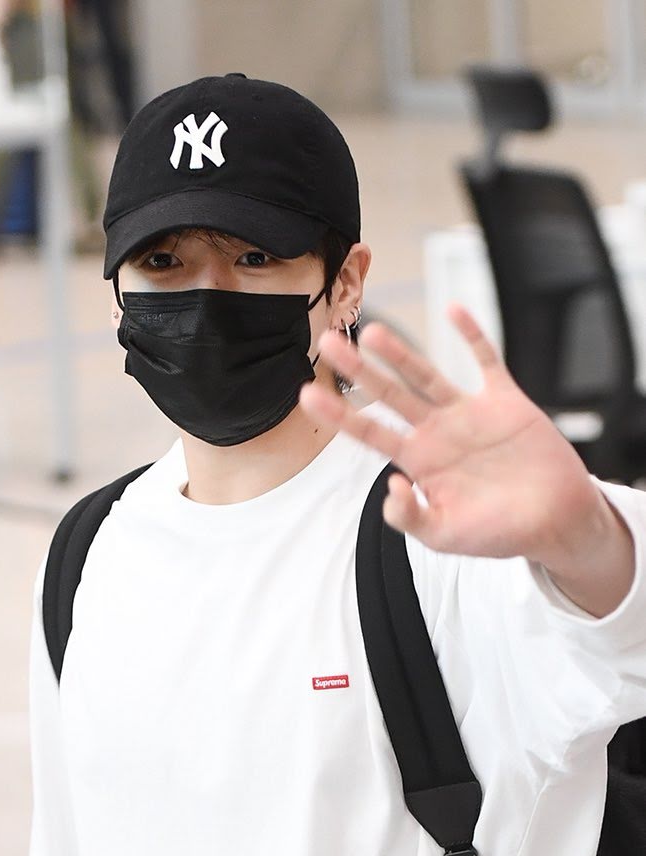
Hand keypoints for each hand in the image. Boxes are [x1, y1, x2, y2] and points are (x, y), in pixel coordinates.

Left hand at [299, 304, 625, 582]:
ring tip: (371, 331)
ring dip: (400, 353)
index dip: (340, 414)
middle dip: (359, 371)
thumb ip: (409, 517)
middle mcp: (437, 432)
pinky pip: (486, 361)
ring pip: (426, 375)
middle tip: (327, 344)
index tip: (308, 395)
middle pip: (389, 394)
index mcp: (420, 461)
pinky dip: (472, 336)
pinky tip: (453, 312)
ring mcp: (469, 413)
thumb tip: (389, 485)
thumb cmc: (499, 533)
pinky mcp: (505, 401)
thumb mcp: (444, 536)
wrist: (555, 522)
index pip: (370, 433)